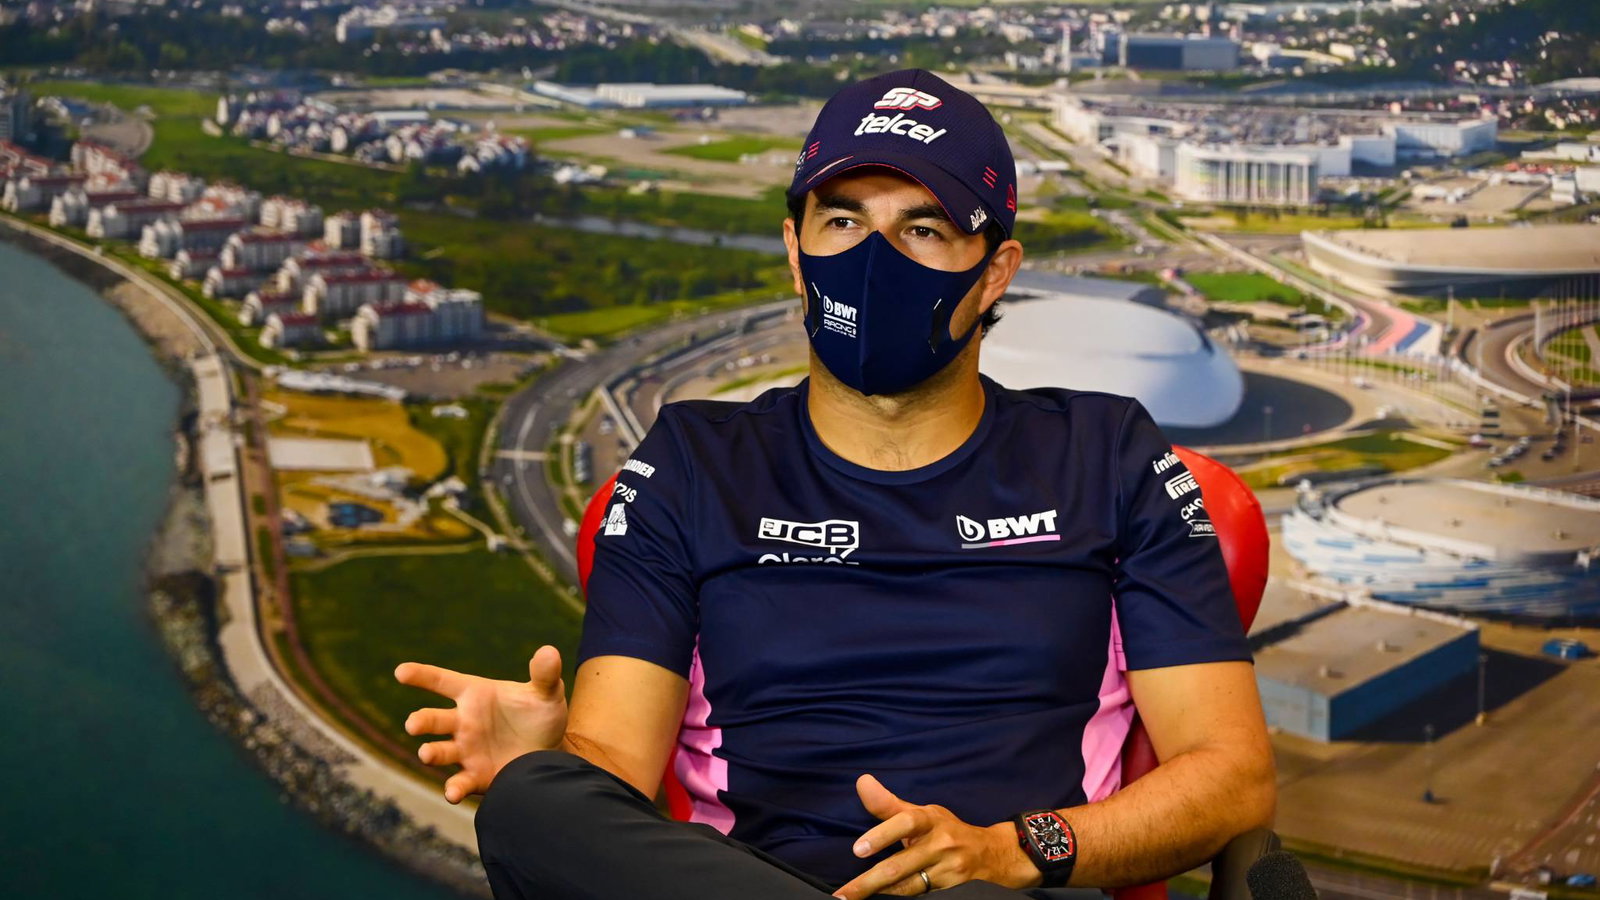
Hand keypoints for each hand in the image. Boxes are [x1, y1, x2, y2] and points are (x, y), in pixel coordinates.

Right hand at [394, 645, 568, 803]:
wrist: (552, 753)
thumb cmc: (542, 716)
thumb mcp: (547, 693)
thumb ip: (545, 674)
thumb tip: (549, 652)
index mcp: (474, 694)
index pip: (442, 682)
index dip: (422, 676)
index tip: (401, 671)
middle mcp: (463, 722)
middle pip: (433, 719)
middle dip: (421, 721)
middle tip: (414, 723)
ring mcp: (465, 750)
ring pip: (439, 751)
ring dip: (430, 752)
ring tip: (427, 753)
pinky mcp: (474, 776)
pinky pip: (458, 783)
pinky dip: (453, 789)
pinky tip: (452, 793)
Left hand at [832, 775, 1037, 898]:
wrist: (987, 852)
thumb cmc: (944, 829)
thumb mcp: (920, 812)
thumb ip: (888, 803)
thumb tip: (862, 782)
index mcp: (929, 819)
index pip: (905, 822)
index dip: (882, 835)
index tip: (858, 849)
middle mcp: (940, 843)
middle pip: (901, 864)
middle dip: (869, 880)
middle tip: (844, 892)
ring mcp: (945, 867)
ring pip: (906, 883)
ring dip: (877, 891)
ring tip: (851, 897)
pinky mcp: (948, 885)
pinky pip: (915, 891)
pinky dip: (895, 893)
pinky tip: (878, 895)